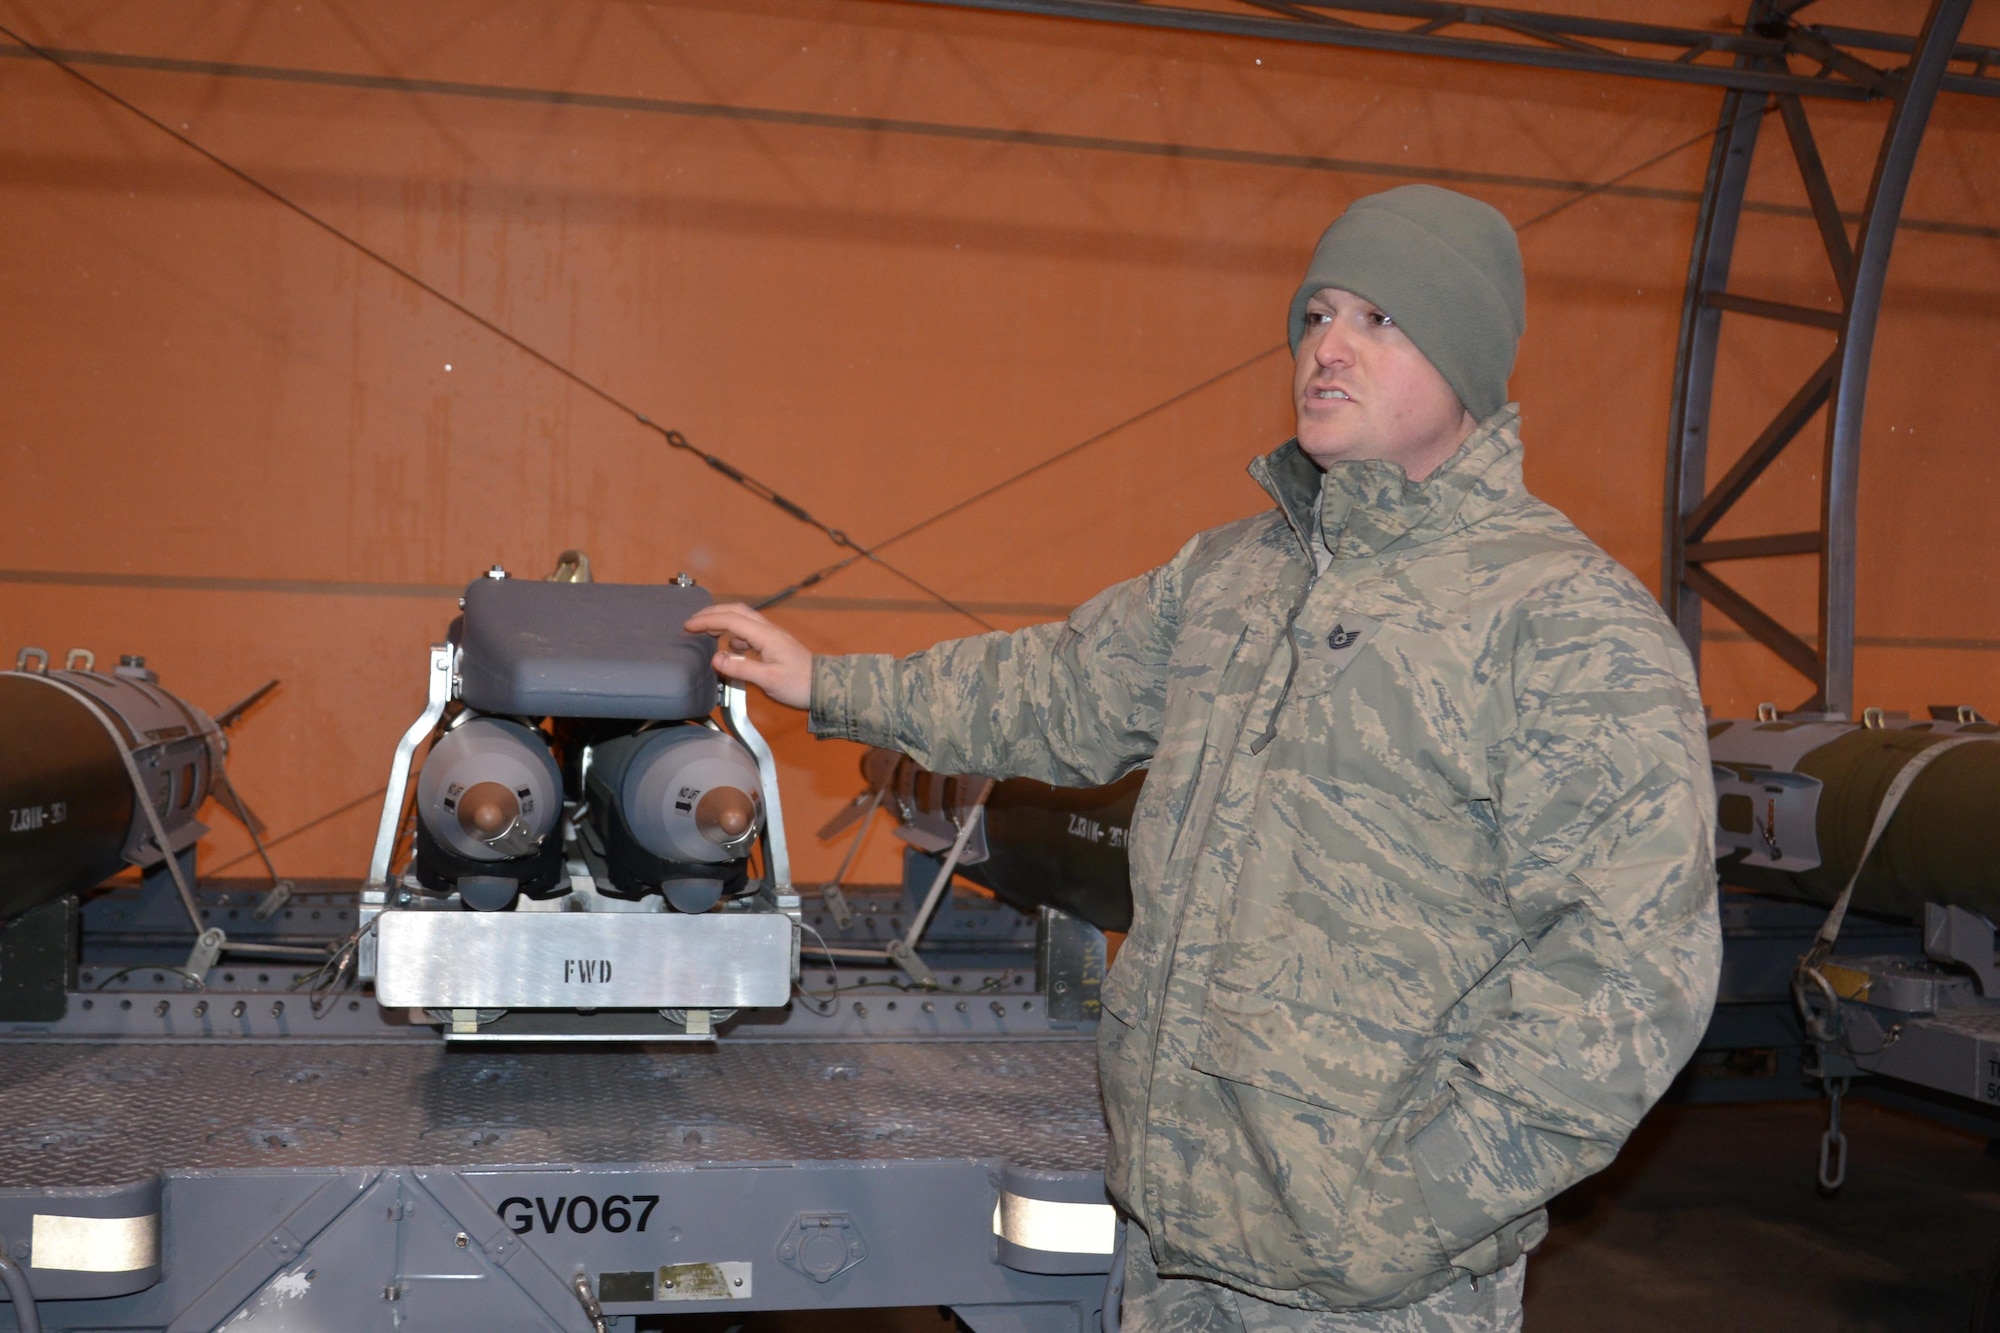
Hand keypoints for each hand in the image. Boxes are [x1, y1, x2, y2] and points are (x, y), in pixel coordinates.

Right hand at [684, 603, 812, 709]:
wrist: (825, 687)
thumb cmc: (800, 684)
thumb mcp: (768, 680)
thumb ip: (741, 668)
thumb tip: (715, 658)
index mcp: (766, 635)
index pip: (731, 620)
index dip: (707, 620)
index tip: (688, 626)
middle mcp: (768, 630)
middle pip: (736, 611)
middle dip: (712, 613)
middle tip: (692, 622)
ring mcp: (772, 636)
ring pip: (743, 619)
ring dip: (723, 620)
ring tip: (706, 631)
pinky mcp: (774, 644)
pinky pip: (749, 630)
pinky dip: (734, 632)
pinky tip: (730, 646)